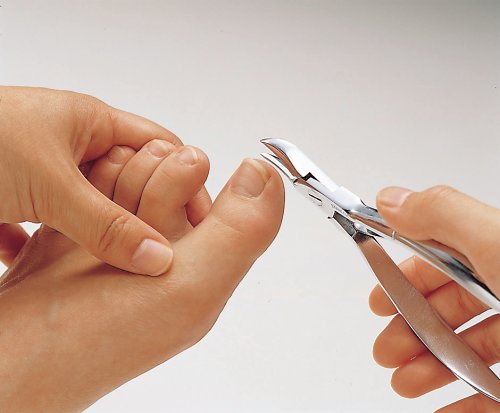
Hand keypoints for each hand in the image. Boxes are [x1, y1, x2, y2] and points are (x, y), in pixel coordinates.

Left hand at [0, 86, 209, 275]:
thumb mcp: (50, 185)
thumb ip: (106, 225)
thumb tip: (159, 258)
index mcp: (90, 123)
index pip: (160, 147)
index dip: (185, 182)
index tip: (197, 224)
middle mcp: (71, 144)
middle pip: (129, 181)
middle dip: (145, 215)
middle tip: (161, 253)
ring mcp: (42, 170)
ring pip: (91, 207)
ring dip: (101, 234)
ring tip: (121, 267)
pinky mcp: (13, 196)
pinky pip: (49, 225)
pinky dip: (53, 248)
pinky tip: (59, 271)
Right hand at [0, 143, 283, 411]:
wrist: (14, 353)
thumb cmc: (100, 336)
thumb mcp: (192, 287)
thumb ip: (241, 232)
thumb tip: (266, 175)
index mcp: (204, 258)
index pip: (212, 184)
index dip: (180, 180)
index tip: (155, 207)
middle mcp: (169, 244)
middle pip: (168, 167)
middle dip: (140, 186)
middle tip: (120, 228)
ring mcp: (127, 233)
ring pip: (133, 167)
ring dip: (108, 187)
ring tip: (90, 231)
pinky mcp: (90, 227)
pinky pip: (97, 178)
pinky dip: (84, 188)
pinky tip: (73, 217)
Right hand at [369, 186, 498, 411]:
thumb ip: (443, 216)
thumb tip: (390, 200)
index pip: (444, 255)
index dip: (404, 275)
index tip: (378, 299)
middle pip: (451, 306)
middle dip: (410, 328)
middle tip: (385, 348)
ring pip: (470, 348)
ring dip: (428, 367)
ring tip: (404, 383)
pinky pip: (495, 391)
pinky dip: (466, 403)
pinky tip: (443, 410)